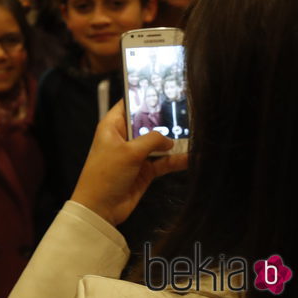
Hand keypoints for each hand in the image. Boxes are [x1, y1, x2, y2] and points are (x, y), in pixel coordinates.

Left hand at [71, 101, 187, 226]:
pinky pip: (164, 162)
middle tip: (188, 109)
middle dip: (165, 119)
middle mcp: (124, 138)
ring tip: (196, 131)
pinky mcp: (145, 171)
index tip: (163, 88)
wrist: (100, 208)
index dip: (143, 97)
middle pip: (147, 123)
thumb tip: (170, 139)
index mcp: (112, 126)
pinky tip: (193, 156)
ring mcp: (136, 154)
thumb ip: (151, 141)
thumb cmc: (107, 174)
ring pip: (158, 143)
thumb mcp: (129, 152)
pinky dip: (176, 160)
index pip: (128, 104)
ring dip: (175, 141)